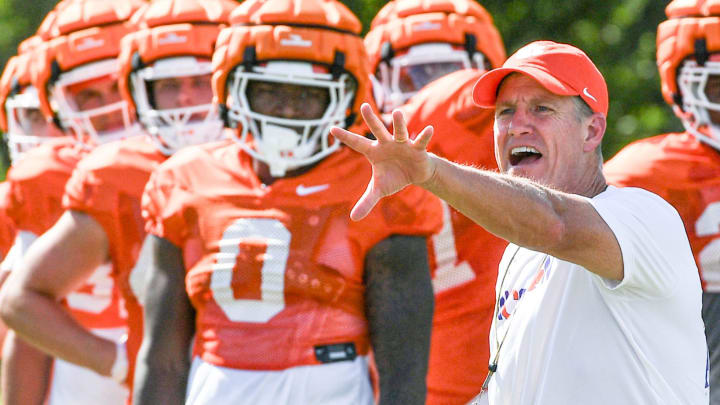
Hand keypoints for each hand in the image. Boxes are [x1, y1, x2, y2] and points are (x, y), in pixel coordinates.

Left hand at [330, 103, 434, 220]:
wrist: (415, 174)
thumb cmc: (394, 177)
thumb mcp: (379, 191)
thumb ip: (366, 202)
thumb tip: (353, 218)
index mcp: (374, 152)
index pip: (357, 143)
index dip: (345, 137)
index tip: (331, 129)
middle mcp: (387, 144)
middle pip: (378, 131)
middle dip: (371, 119)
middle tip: (364, 106)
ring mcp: (402, 144)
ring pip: (399, 132)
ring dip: (399, 124)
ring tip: (397, 113)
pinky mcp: (417, 149)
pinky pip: (420, 141)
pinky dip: (424, 136)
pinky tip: (428, 129)